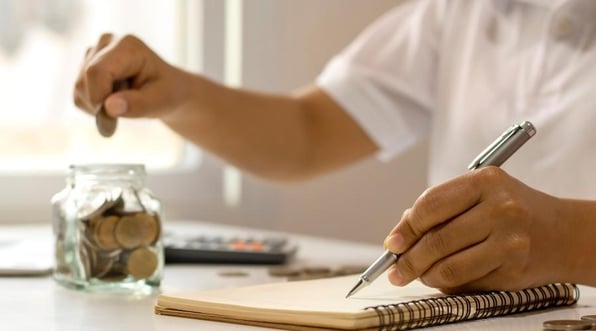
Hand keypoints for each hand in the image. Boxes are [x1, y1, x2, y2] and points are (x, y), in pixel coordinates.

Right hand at [73, 33, 192, 118]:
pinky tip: (114, 100)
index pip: (97, 72)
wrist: (167, 89)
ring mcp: (93, 53)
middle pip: (84, 80)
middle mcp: (106, 43)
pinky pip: (78, 95)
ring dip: (98, 106)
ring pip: (79, 88)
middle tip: (126, 110)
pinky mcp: (85, 65)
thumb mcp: (161, 102)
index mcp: (128, 46)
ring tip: (125, 101)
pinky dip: (93, 106)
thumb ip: (137, 104)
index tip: (111, 117)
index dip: (98, 97)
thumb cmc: (167, 93)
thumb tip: (109, 107)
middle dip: (100, 104)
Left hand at [384, 167, 568, 293]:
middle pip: (437, 240)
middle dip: (408, 260)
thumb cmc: (511, 210)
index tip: (392, 243)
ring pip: (449, 267)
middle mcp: (500, 209)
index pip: (431, 205)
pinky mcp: (513, 270)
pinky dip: (447, 285)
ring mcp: (509, 241)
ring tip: (418, 275)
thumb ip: (440, 208)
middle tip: (395, 269)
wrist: (563, 233)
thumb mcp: (479, 193)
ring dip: (425, 276)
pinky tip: (443, 279)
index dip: (406, 227)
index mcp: (485, 181)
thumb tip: (400, 236)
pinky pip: (466, 283)